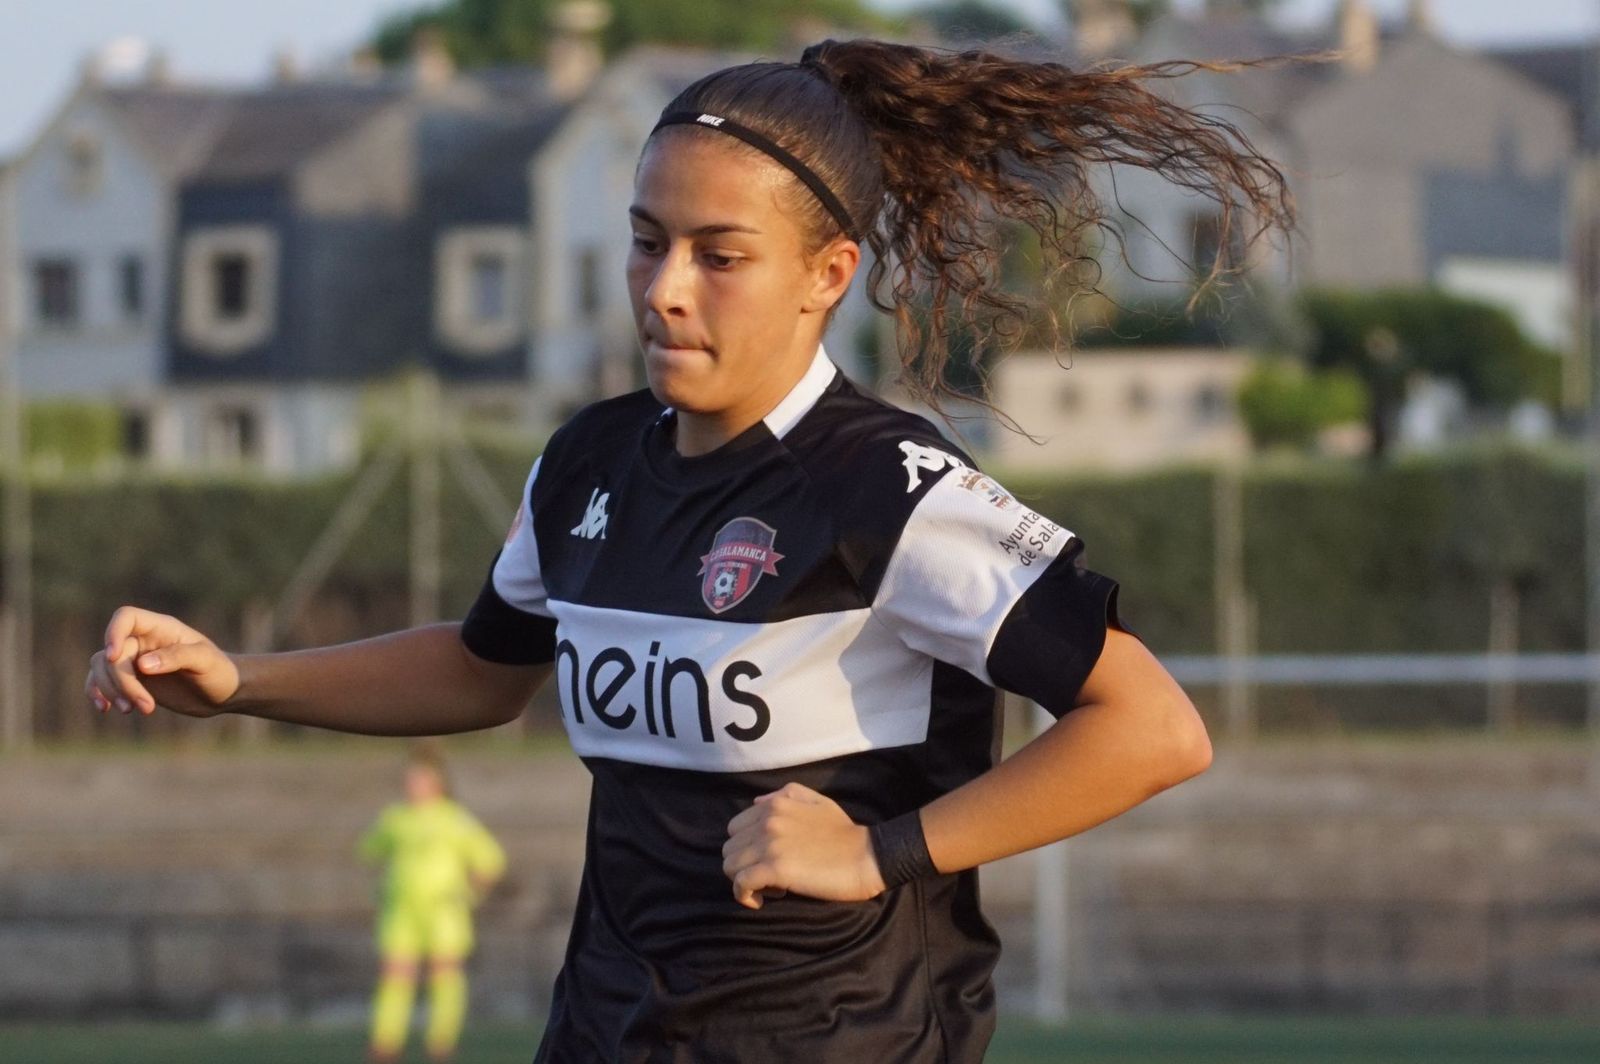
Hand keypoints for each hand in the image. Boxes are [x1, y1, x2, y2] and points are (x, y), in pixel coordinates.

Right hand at [84, 606, 240, 718]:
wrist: (222, 693)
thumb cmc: (219, 671)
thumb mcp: (205, 662)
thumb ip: (176, 657)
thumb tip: (142, 665)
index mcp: (161, 628)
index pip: (126, 617)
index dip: (113, 632)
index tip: (112, 656)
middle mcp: (143, 641)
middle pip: (113, 653)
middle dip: (123, 682)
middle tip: (146, 707)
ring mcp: (134, 661)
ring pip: (102, 668)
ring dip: (111, 691)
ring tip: (131, 711)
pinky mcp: (131, 681)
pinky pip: (101, 682)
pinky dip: (98, 693)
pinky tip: (105, 709)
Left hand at [721, 782, 886, 910]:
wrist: (866, 856)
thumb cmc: (844, 832)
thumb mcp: (817, 801)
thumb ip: (786, 795)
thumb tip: (757, 802)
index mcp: (774, 804)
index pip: (735, 827)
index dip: (747, 846)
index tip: (765, 858)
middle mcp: (767, 821)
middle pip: (729, 848)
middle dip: (744, 864)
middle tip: (768, 874)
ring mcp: (770, 845)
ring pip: (729, 866)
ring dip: (744, 880)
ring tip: (769, 885)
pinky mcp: (775, 869)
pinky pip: (741, 884)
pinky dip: (745, 896)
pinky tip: (762, 899)